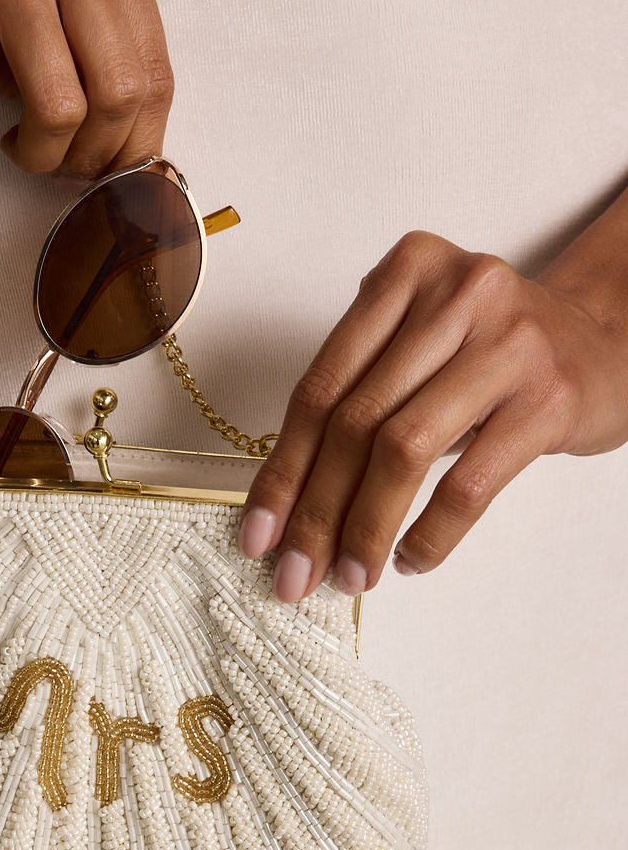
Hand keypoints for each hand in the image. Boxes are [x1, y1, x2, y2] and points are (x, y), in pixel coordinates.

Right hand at [0, 0, 173, 180]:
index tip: (107, 172)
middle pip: (118, 92)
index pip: (156, 70)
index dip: (136, 143)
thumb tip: (133, 160)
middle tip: (58, 167)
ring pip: (58, 105)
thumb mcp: (57, 1)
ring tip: (15, 147)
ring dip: (37, 155)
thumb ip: (103, 59)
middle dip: (89, 156)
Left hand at [237, 229, 627, 601]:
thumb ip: (360, 388)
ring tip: (348, 576)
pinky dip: (431, 533)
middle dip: (315, 509)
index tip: (256, 533)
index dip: (282, 468)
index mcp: (405, 272)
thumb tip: (286, 498)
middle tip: (293, 572)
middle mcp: (455, 295)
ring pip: (404, 451)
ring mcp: (507, 345)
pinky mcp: (548, 399)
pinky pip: (470, 483)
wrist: (608, 340)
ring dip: (365, 527)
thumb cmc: (496, 351)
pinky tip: (408, 559)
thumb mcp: (423, 339)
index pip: (321, 385)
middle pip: (355, 420)